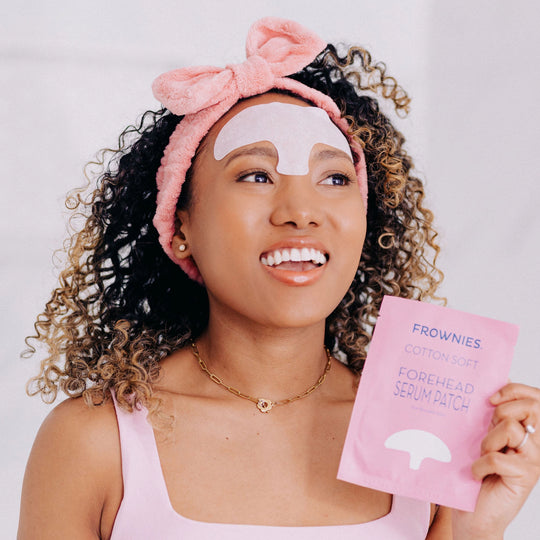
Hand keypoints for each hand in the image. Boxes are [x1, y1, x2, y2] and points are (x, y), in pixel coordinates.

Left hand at [452, 383, 539, 538]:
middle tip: (487, 431)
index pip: (535, 397)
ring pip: (510, 428)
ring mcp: (533, 459)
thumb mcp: (480, 435)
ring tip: (482, 456)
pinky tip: (478, 474)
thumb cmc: (474, 471)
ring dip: (487, 441)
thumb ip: (489, 414)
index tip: (490, 398)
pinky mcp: (526, 476)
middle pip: (529, 407)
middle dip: (500, 412)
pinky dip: (480, 464)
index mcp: (525, 428)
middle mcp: (535, 442)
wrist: (474, 513)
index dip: (514, 390)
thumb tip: (491, 379)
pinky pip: (497, 457)